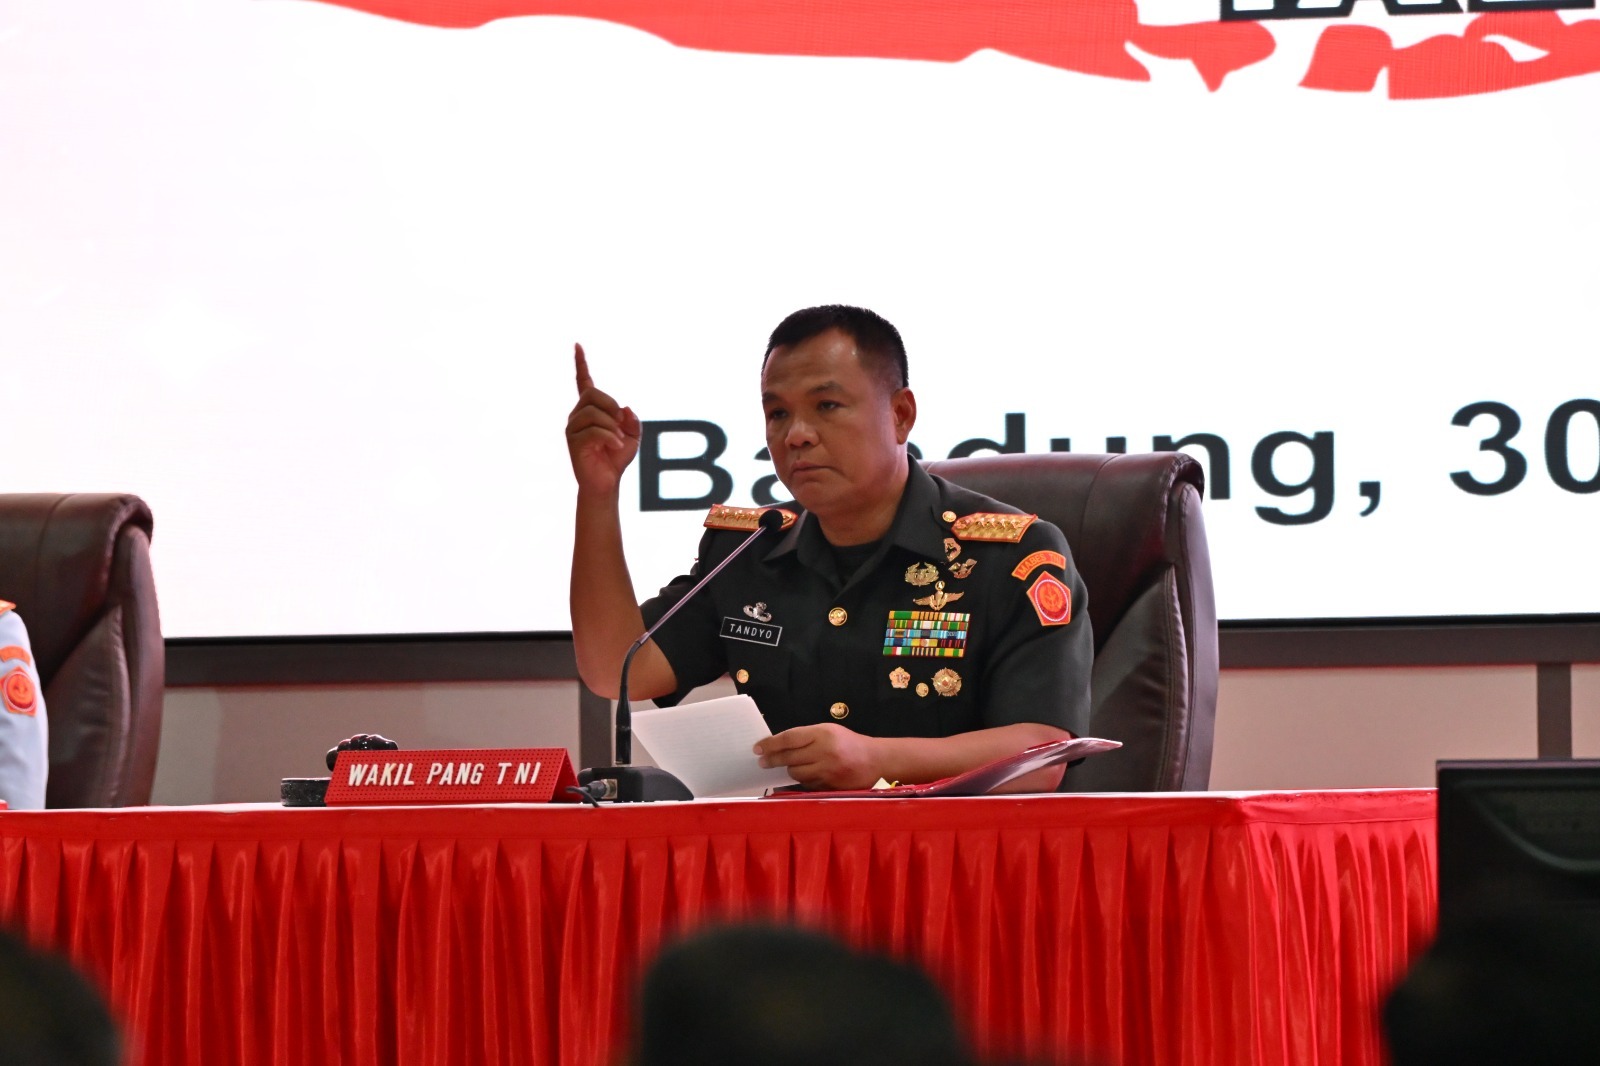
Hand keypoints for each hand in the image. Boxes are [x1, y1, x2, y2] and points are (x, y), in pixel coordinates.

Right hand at [566, 343, 641, 494]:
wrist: (606, 483)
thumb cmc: (617, 458)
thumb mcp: (633, 436)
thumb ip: (632, 420)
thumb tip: (624, 409)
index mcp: (591, 410)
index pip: (584, 382)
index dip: (581, 364)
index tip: (577, 345)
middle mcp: (578, 415)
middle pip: (592, 394)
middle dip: (611, 405)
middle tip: (622, 423)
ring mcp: (573, 428)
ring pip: (594, 413)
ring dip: (613, 427)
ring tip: (619, 441)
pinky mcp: (573, 442)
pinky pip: (594, 431)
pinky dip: (611, 438)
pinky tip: (616, 446)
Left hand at [755, 724, 881, 790]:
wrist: (875, 761)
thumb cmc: (848, 743)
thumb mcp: (828, 731)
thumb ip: (806, 737)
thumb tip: (778, 745)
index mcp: (823, 734)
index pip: (789, 738)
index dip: (770, 744)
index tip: (758, 748)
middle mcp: (824, 752)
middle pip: (789, 757)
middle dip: (772, 760)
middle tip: (762, 761)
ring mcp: (827, 771)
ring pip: (796, 773)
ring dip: (789, 770)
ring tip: (787, 766)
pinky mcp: (829, 786)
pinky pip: (807, 784)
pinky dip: (803, 780)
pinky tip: (805, 775)